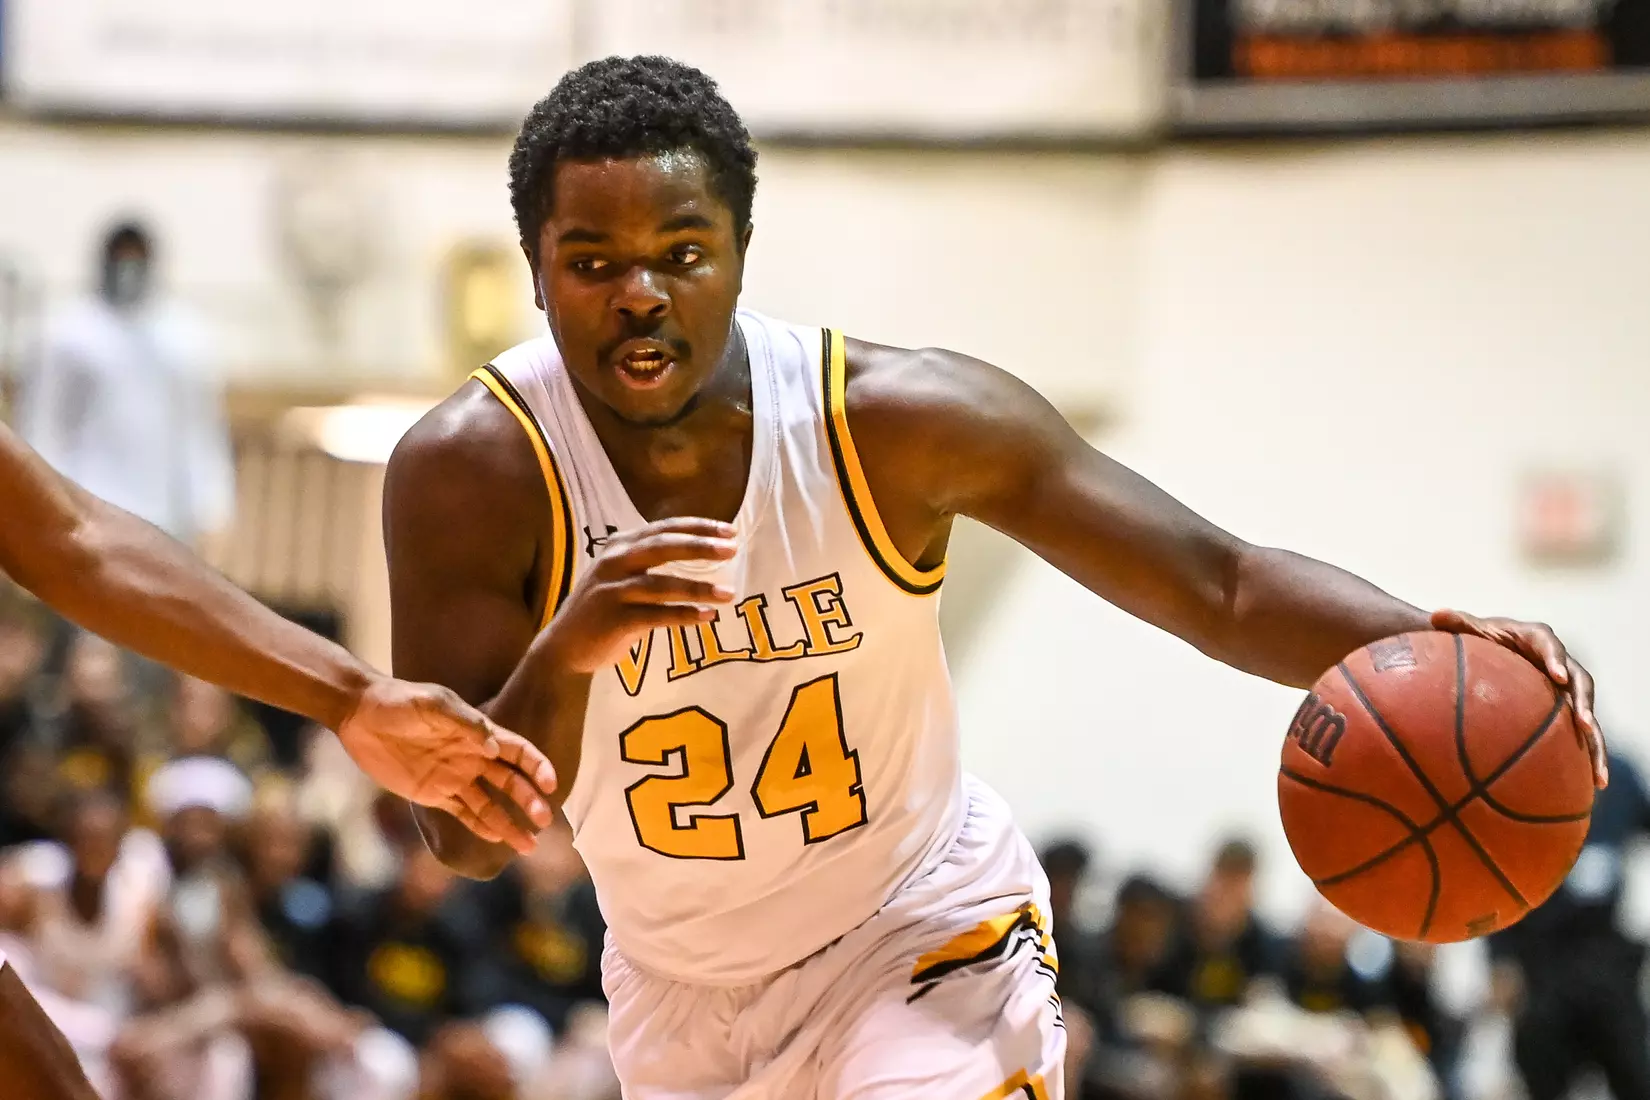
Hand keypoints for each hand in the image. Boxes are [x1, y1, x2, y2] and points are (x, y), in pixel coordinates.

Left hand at [336, 676, 556, 852]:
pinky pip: (462, 812)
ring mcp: (453, 777)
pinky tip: (495, 837)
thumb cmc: (400, 700)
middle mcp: (472, 757)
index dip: (537, 767)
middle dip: (528, 801)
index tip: (550, 786)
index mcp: (478, 733)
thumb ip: (464, 723)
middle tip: (543, 820)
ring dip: (509, 823)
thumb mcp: (433, 704)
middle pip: (509, 782)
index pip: (517, 751)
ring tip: (528, 845)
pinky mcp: (432, 793)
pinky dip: (480, 826)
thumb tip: (492, 748)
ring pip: (490, 804)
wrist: (361, 713)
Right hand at [543, 517, 737, 674]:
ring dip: (699, 588)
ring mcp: (612, 591)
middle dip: (700, 547)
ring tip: (729, 594)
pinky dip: (684, 616)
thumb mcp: (622, 574)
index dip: (697, 527)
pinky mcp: (614, 619)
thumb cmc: (602, 608)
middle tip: (732, 548)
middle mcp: (614, 562)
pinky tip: (707, 617)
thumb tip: (702, 549)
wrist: (563, 646)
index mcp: (619, 546)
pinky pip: (656, 615)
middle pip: (663, 547)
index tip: (729, 530)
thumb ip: (651, 560)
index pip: (663, 528)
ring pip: (663, 584)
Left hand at [1431, 609, 1605, 787]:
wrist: (1493, 650)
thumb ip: (1457, 623)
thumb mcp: (1469, 630)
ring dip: (1597, 744)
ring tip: (1599, 774)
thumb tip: (1435, 615)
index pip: (1550, 646)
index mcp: (1537, 639)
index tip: (1557, 676)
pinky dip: (1589, 758)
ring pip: (1588, 716)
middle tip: (1585, 726)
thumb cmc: (1479, 639)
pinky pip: (1581, 736)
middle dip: (1585, 705)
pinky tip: (1594, 786)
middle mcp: (1560, 664)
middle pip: (1580, 684)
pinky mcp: (1567, 712)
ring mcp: (1566, 690)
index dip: (1556, 660)